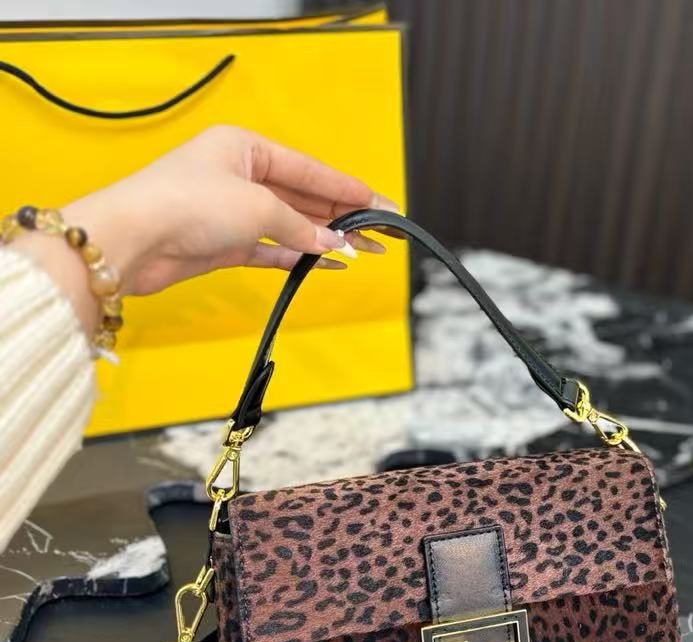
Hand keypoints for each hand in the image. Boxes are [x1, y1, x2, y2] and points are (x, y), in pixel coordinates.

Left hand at [13, 125, 397, 334]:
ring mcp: (231, 211)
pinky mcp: (223, 244)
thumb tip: (334, 242)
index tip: (380, 205)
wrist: (133, 240)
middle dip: (342, 217)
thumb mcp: (258, 206)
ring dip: (325, 239)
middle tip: (381, 234)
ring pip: (291, 225)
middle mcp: (239, 176)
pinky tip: (327, 263)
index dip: (348, 189)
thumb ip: (302, 226)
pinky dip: (299, 256)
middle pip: (304, 197)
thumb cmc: (184, 203)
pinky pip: (273, 249)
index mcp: (246, 148)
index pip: (310, 169)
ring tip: (363, 252)